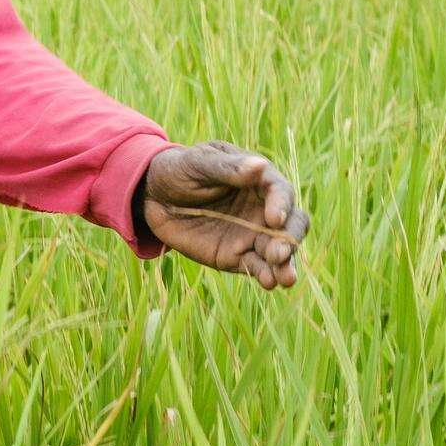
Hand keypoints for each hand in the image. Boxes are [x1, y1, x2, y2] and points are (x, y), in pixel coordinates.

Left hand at [138, 142, 308, 288]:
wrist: (155, 196)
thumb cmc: (180, 170)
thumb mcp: (199, 162)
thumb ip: (228, 168)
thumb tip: (260, 166)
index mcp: (258, 179)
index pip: (280, 191)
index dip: (282, 204)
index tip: (274, 219)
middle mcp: (262, 209)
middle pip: (291, 224)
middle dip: (290, 239)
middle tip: (279, 253)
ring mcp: (251, 235)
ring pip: (279, 251)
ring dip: (285, 264)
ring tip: (285, 278)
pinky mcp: (237, 257)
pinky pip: (257, 268)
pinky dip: (266, 276)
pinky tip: (269, 283)